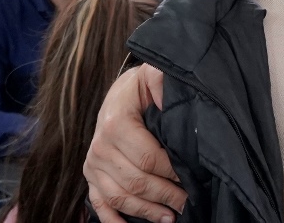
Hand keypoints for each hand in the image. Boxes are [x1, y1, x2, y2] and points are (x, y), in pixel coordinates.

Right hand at [84, 65, 186, 222]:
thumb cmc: (141, 87)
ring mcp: (93, 164)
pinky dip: (112, 219)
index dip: (171, 172)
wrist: (119, 92)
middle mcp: (100, 146)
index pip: (148, 157)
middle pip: (136, 181)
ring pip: (120, 196)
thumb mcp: (153, 75)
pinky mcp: (90, 176)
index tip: (192, 178)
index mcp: (116, 122)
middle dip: (165, 195)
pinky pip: (99, 203)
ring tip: (170, 217)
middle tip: (188, 202)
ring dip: (146, 210)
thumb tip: (168, 98)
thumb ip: (161, 81)